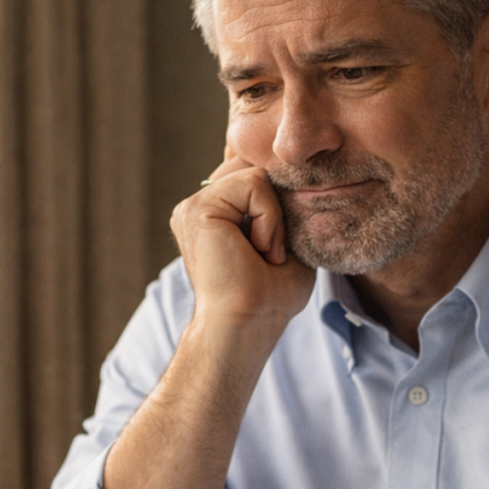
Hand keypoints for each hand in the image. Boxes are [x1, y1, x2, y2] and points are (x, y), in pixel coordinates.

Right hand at [170, 154, 314, 335]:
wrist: (249, 323)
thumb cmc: (271, 296)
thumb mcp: (286, 239)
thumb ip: (284, 204)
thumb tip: (295, 168)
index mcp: (216, 213)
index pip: (256, 172)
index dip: (280, 195)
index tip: (282, 240)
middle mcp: (201, 205)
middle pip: (256, 165)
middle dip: (279, 204)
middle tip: (272, 252)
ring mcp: (194, 205)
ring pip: (257, 174)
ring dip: (274, 218)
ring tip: (264, 253)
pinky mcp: (197, 207)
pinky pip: (253, 183)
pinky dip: (268, 218)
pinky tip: (259, 249)